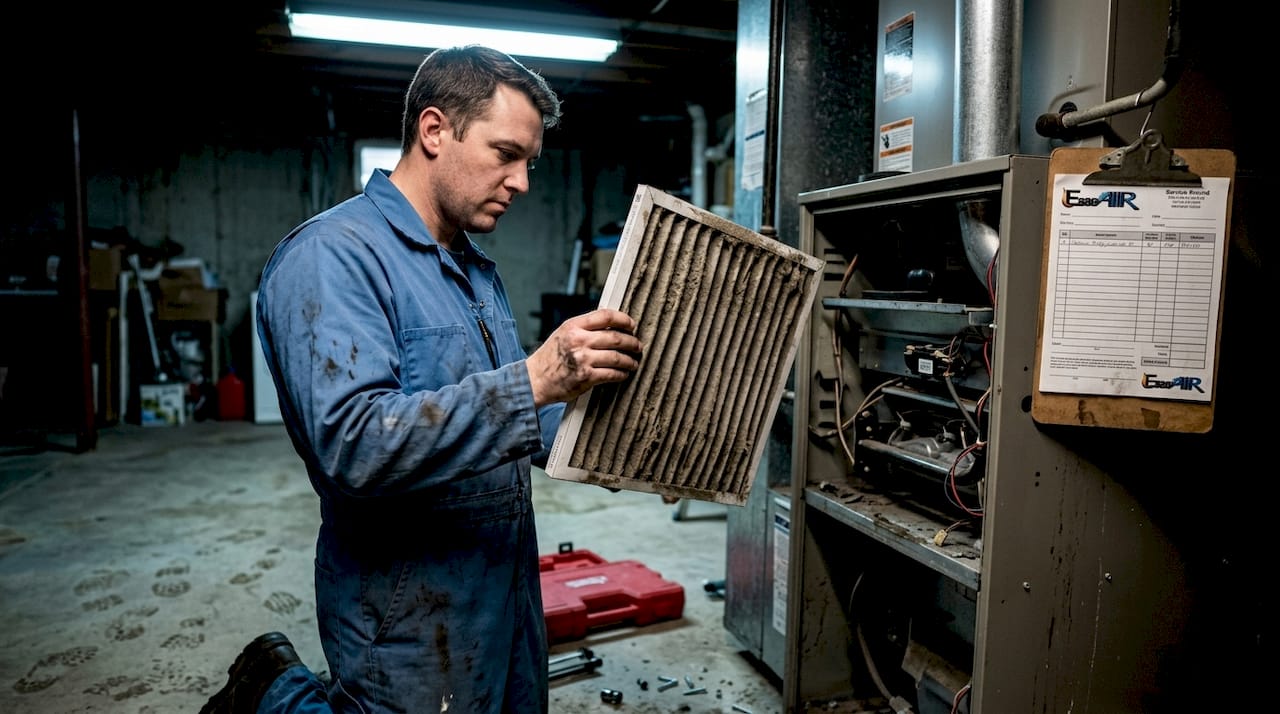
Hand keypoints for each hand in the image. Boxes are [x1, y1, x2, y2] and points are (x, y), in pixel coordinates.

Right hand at [527, 308, 641, 405]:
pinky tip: (623, 374)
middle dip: (632, 342)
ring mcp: (582, 359)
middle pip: (616, 337)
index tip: (631, 325)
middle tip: (637, 346)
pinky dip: (621, 374)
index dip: (623, 319)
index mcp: (573, 326)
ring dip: (630, 360)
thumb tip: (611, 325)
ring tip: (633, 362)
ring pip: (617, 357)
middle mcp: (578, 340)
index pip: (605, 316)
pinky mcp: (586, 377)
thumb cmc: (550, 357)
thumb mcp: (563, 334)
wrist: (535, 379)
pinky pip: (611, 374)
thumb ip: (584, 328)